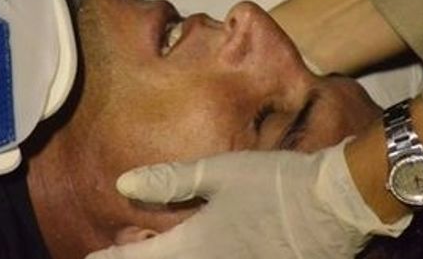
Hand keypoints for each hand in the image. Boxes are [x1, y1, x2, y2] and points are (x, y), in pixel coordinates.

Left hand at [86, 141, 410, 258]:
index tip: (91, 257)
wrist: (331, 205)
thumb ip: (170, 181)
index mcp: (195, 245)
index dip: (112, 258)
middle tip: (117, 254)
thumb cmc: (272, 183)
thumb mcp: (219, 173)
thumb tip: (123, 182)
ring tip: (151, 251)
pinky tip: (193, 251)